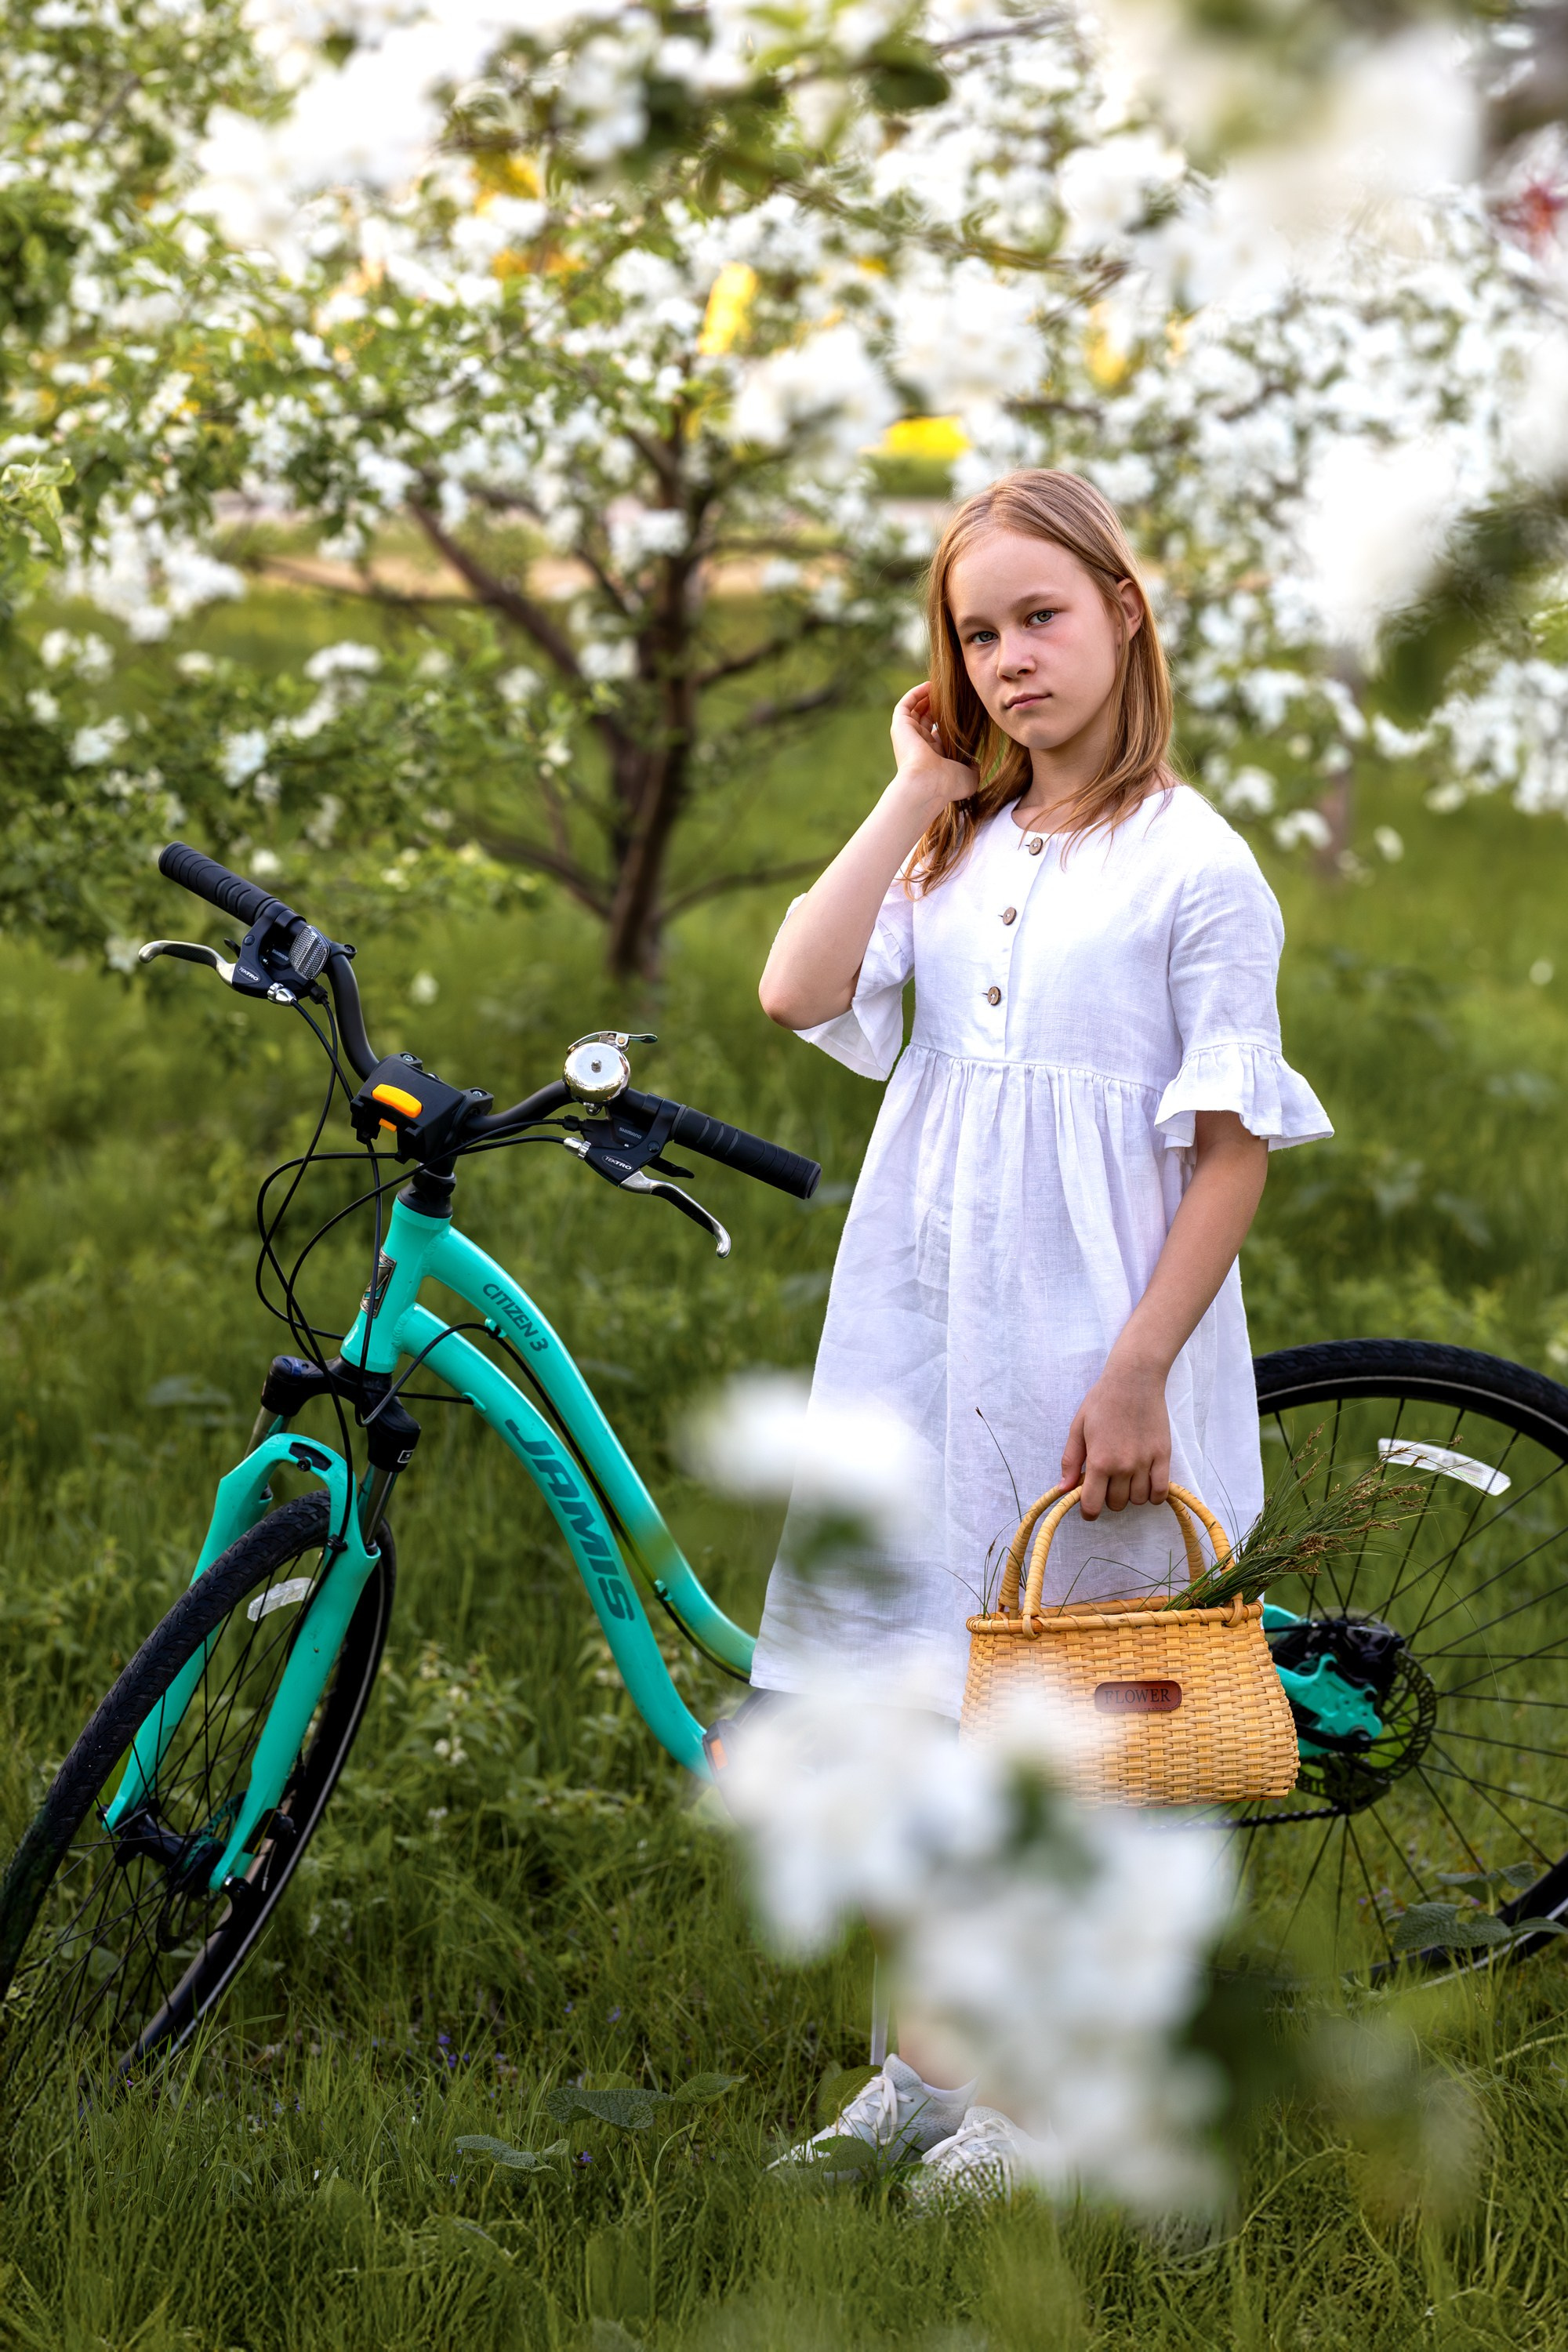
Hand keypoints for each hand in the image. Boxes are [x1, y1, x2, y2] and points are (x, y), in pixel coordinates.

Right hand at [889, 682, 976, 815]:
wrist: (928, 784)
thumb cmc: (948, 783)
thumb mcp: (969, 776)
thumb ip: (973, 767)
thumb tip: (975, 761)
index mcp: (934, 755)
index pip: (939, 732)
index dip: (949, 719)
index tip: (962, 708)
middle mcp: (919, 745)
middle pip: (926, 718)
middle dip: (938, 704)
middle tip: (951, 693)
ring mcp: (908, 735)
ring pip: (915, 709)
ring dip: (927, 696)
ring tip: (941, 685)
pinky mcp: (900, 726)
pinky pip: (906, 703)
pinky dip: (916, 693)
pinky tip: (930, 685)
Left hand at [1060, 1359, 1170, 1518]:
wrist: (1134, 1380)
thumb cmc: (1102, 1401)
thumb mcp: (1078, 1428)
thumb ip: (1071, 1460)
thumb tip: (1064, 1489)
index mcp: (1099, 1461)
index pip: (1092, 1504)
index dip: (1088, 1512)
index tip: (1088, 1508)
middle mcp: (1123, 1467)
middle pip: (1116, 1504)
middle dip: (1108, 1498)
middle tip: (1107, 1482)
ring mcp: (1145, 1463)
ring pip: (1139, 1500)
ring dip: (1131, 1495)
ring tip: (1126, 1478)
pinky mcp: (1163, 1456)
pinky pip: (1161, 1491)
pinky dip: (1154, 1495)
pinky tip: (1146, 1484)